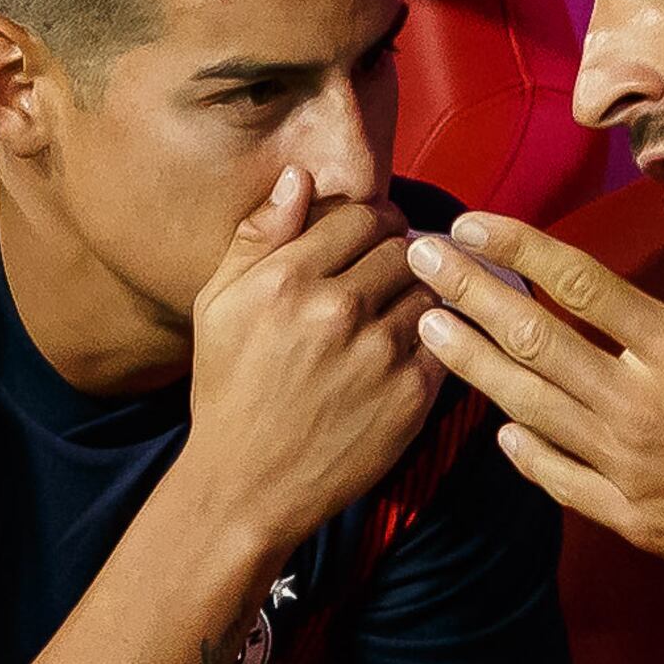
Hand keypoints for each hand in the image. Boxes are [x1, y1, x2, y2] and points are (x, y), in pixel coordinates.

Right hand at [182, 169, 445, 554]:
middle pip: (402, 247)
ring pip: (429, 290)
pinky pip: (445, 340)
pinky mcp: (412, 395)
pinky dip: (433, 339)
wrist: (246, 486)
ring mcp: (380, 353)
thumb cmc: (228, 392)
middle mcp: (337, 309)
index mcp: (287, 279)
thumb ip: (258, 236)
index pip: (361, 215)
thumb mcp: (218, 306)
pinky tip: (405, 352)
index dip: (371, 222)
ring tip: (393, 315)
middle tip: (386, 276)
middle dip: (398, 254)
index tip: (370, 238)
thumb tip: (298, 177)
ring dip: (417, 295)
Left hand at [409, 183, 663, 618]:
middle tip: (416, 261)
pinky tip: (497, 428)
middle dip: (466, 296)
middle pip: (532, 340)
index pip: (578, 284)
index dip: (516, 249)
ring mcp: (629, 469)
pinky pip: (558, 480)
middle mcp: (641, 408)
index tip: (469, 223)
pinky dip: (521, 452)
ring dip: (473, 367)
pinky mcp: (632, 520)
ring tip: (427, 331)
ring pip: (528, 408)